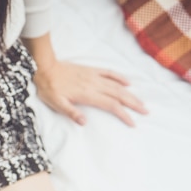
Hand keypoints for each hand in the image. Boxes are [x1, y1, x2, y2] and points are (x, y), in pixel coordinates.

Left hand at [33, 60, 148, 126]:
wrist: (45, 68)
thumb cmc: (49, 88)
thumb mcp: (56, 104)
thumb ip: (71, 113)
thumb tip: (84, 122)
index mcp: (87, 94)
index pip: (110, 105)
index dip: (123, 114)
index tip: (132, 122)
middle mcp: (94, 85)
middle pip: (119, 95)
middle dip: (133, 104)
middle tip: (146, 112)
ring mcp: (94, 76)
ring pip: (117, 85)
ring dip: (130, 93)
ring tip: (141, 101)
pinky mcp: (91, 70)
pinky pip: (109, 73)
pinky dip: (120, 77)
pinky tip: (128, 83)